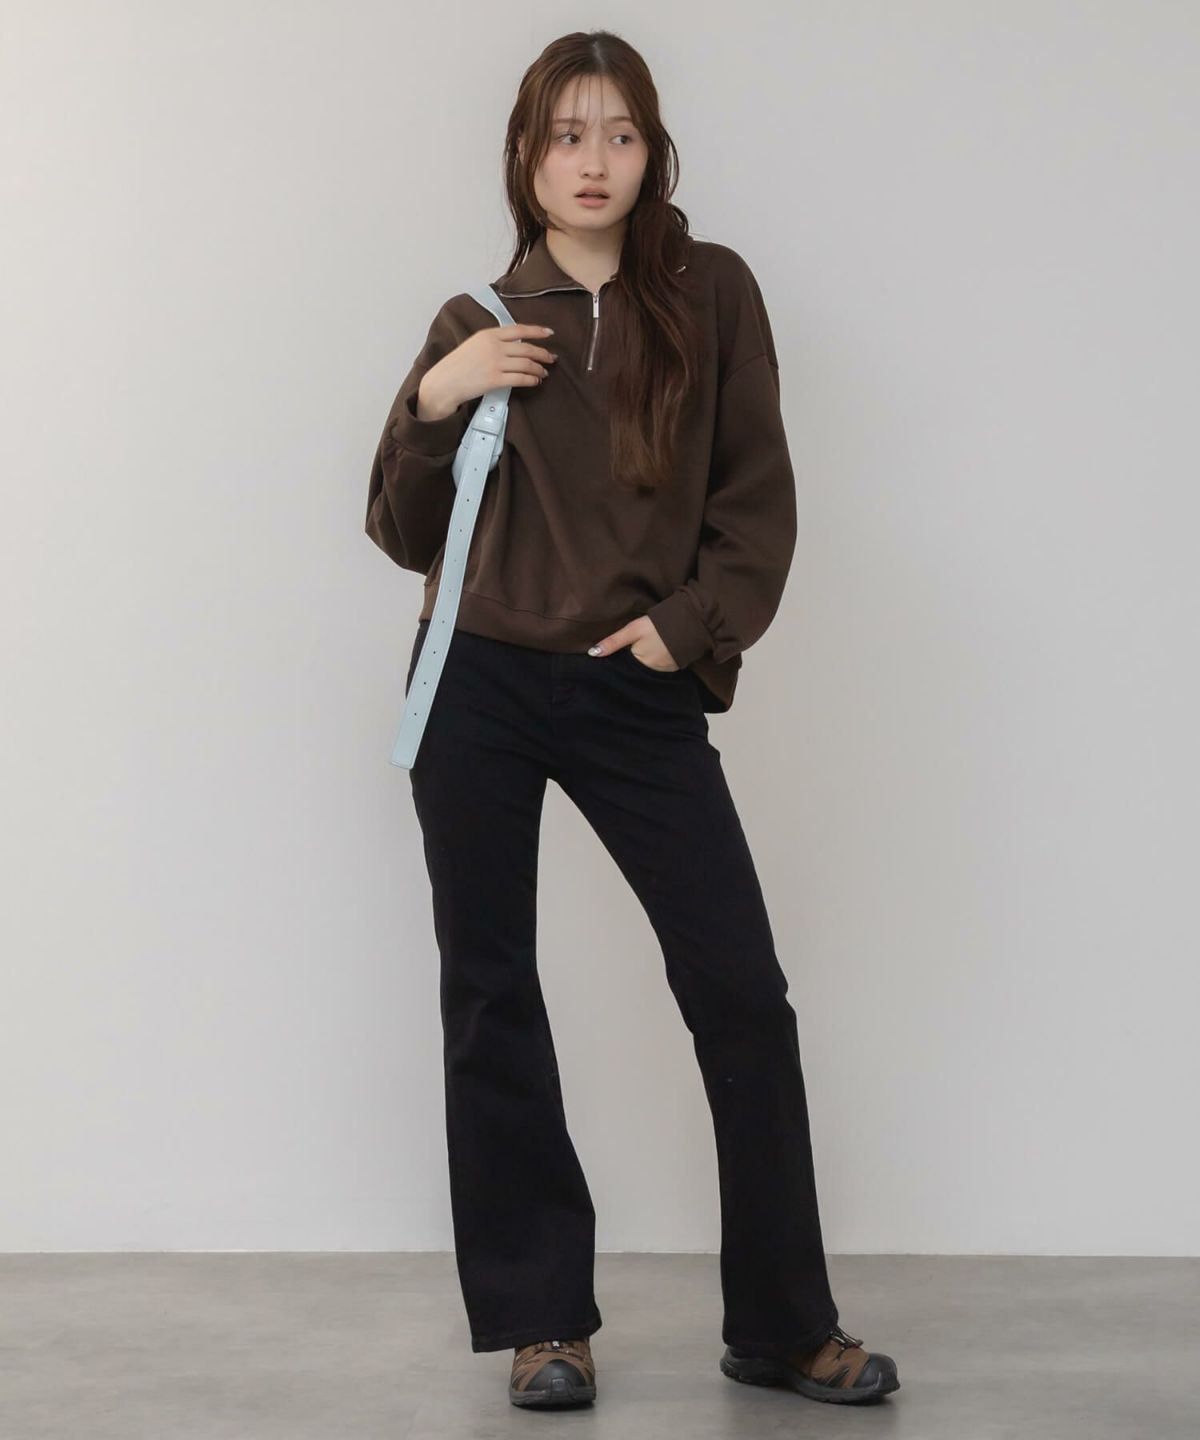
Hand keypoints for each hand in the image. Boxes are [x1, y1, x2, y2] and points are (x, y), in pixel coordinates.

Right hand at [417, 322, 557, 418]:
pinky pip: (520, 378)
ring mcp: (495, 363)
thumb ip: (493, 342)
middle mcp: (494, 346)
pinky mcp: (496, 380)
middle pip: (527, 348)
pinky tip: (535, 381)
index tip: (549, 333)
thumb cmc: (458, 365)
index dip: (537, 331)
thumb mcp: (474, 344)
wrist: (444, 382)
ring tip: (543, 372)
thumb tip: (514, 345)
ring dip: (539, 369)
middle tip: (551, 358)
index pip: (519, 330)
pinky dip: (531, 380)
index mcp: (489, 334)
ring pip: (526, 364)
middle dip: (543, 353)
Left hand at [587, 618, 679, 671]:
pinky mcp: (674, 668)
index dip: (617, 662)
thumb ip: (614, 642)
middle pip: (635, 669)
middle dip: (629, 664)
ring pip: (647, 669)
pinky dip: (655, 662)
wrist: (690, 622)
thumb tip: (593, 654)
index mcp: (639, 664)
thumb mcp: (633, 629)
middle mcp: (651, 672)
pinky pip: (659, 668)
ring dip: (643, 663)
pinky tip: (654, 652)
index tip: (611, 657)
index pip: (623, 667)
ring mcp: (664, 671)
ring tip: (642, 650)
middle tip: (628, 649)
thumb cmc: (658, 625)